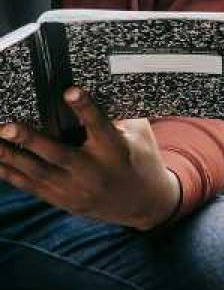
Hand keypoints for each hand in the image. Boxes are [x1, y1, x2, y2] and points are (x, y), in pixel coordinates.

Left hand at [0, 87, 180, 229]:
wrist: (144, 203)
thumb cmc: (142, 158)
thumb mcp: (140, 135)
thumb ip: (120, 115)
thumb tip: (99, 87)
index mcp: (115, 150)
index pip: (99, 125)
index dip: (85, 108)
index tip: (69, 91)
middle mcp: (94, 171)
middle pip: (58, 155)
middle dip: (31, 140)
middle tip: (6, 126)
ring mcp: (76, 189)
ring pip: (37, 172)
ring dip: (11, 157)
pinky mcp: (63, 200)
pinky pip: (31, 187)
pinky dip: (10, 174)